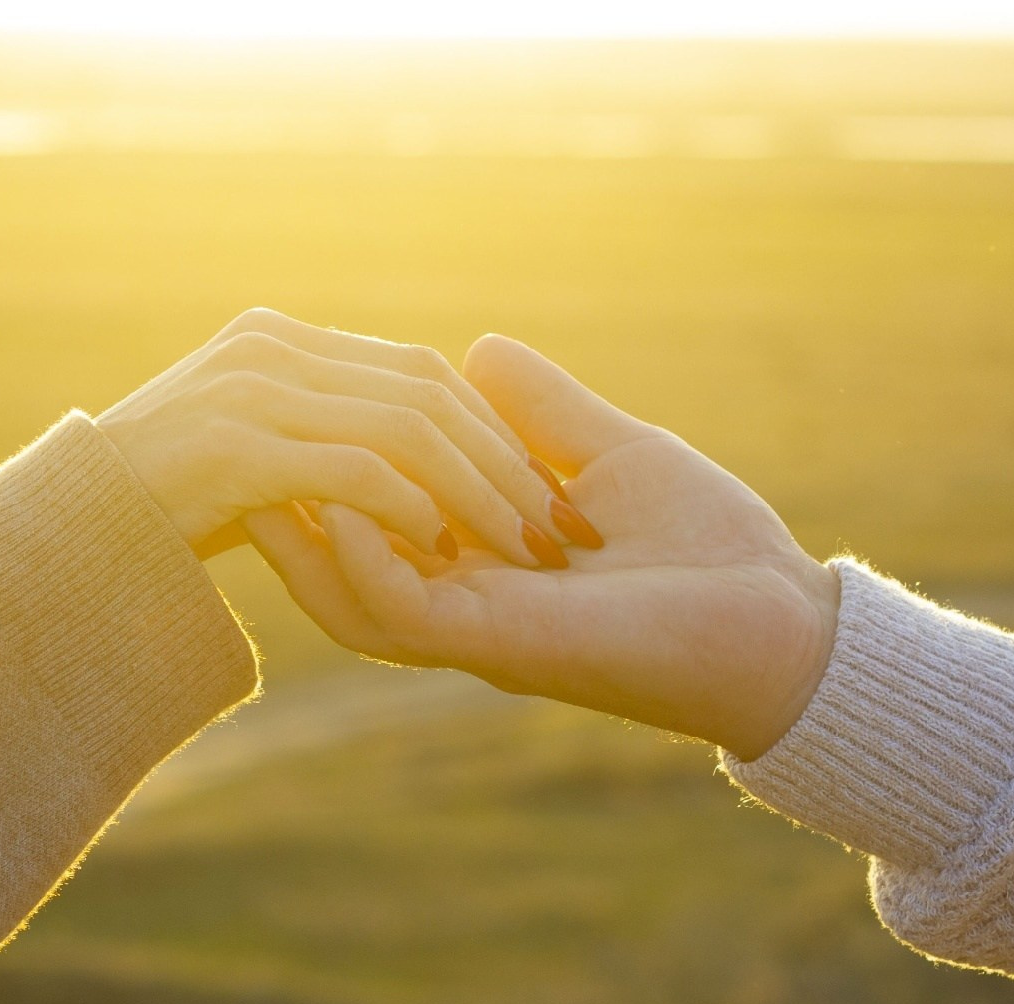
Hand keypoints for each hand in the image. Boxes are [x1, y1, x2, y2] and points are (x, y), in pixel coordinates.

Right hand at [100, 309, 569, 568]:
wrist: (56, 540)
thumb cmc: (149, 518)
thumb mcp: (240, 458)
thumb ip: (308, 444)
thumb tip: (394, 474)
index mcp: (279, 343)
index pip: (417, 372)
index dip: (488, 430)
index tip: (538, 491)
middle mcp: (270, 351)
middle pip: (426, 390)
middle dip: (500, 460)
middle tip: (553, 523)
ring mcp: (251, 394)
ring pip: (405, 428)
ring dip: (473, 491)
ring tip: (519, 546)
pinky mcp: (238, 449)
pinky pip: (358, 471)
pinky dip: (412, 508)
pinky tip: (445, 552)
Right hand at [245, 336, 841, 760]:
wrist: (781, 623)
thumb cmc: (713, 551)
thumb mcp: (613, 460)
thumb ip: (542, 414)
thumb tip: (478, 350)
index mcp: (483, 572)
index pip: (372, 530)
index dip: (322, 477)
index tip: (285, 414)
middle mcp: (468, 609)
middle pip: (338, 572)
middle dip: (282, 516)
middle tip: (232, 451)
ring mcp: (481, 632)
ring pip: (351, 599)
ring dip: (301, 540)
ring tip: (255, 474)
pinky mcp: (505, 644)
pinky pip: (405, 608)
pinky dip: (365, 556)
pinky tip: (341, 502)